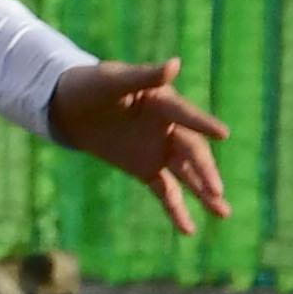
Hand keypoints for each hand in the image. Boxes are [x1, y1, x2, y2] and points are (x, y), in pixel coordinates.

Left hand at [47, 57, 229, 236]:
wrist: (69, 108)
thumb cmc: (91, 85)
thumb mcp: (112, 81)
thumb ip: (144, 76)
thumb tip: (175, 64)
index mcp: (163, 102)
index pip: (186, 115)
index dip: (202, 124)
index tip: (223, 134)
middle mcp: (169, 128)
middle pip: (191, 152)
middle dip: (205, 171)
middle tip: (217, 191)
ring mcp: (159, 151)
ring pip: (186, 174)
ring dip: (203, 193)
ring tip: (223, 213)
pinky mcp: (146, 170)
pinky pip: (166, 192)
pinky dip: (177, 210)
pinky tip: (189, 230)